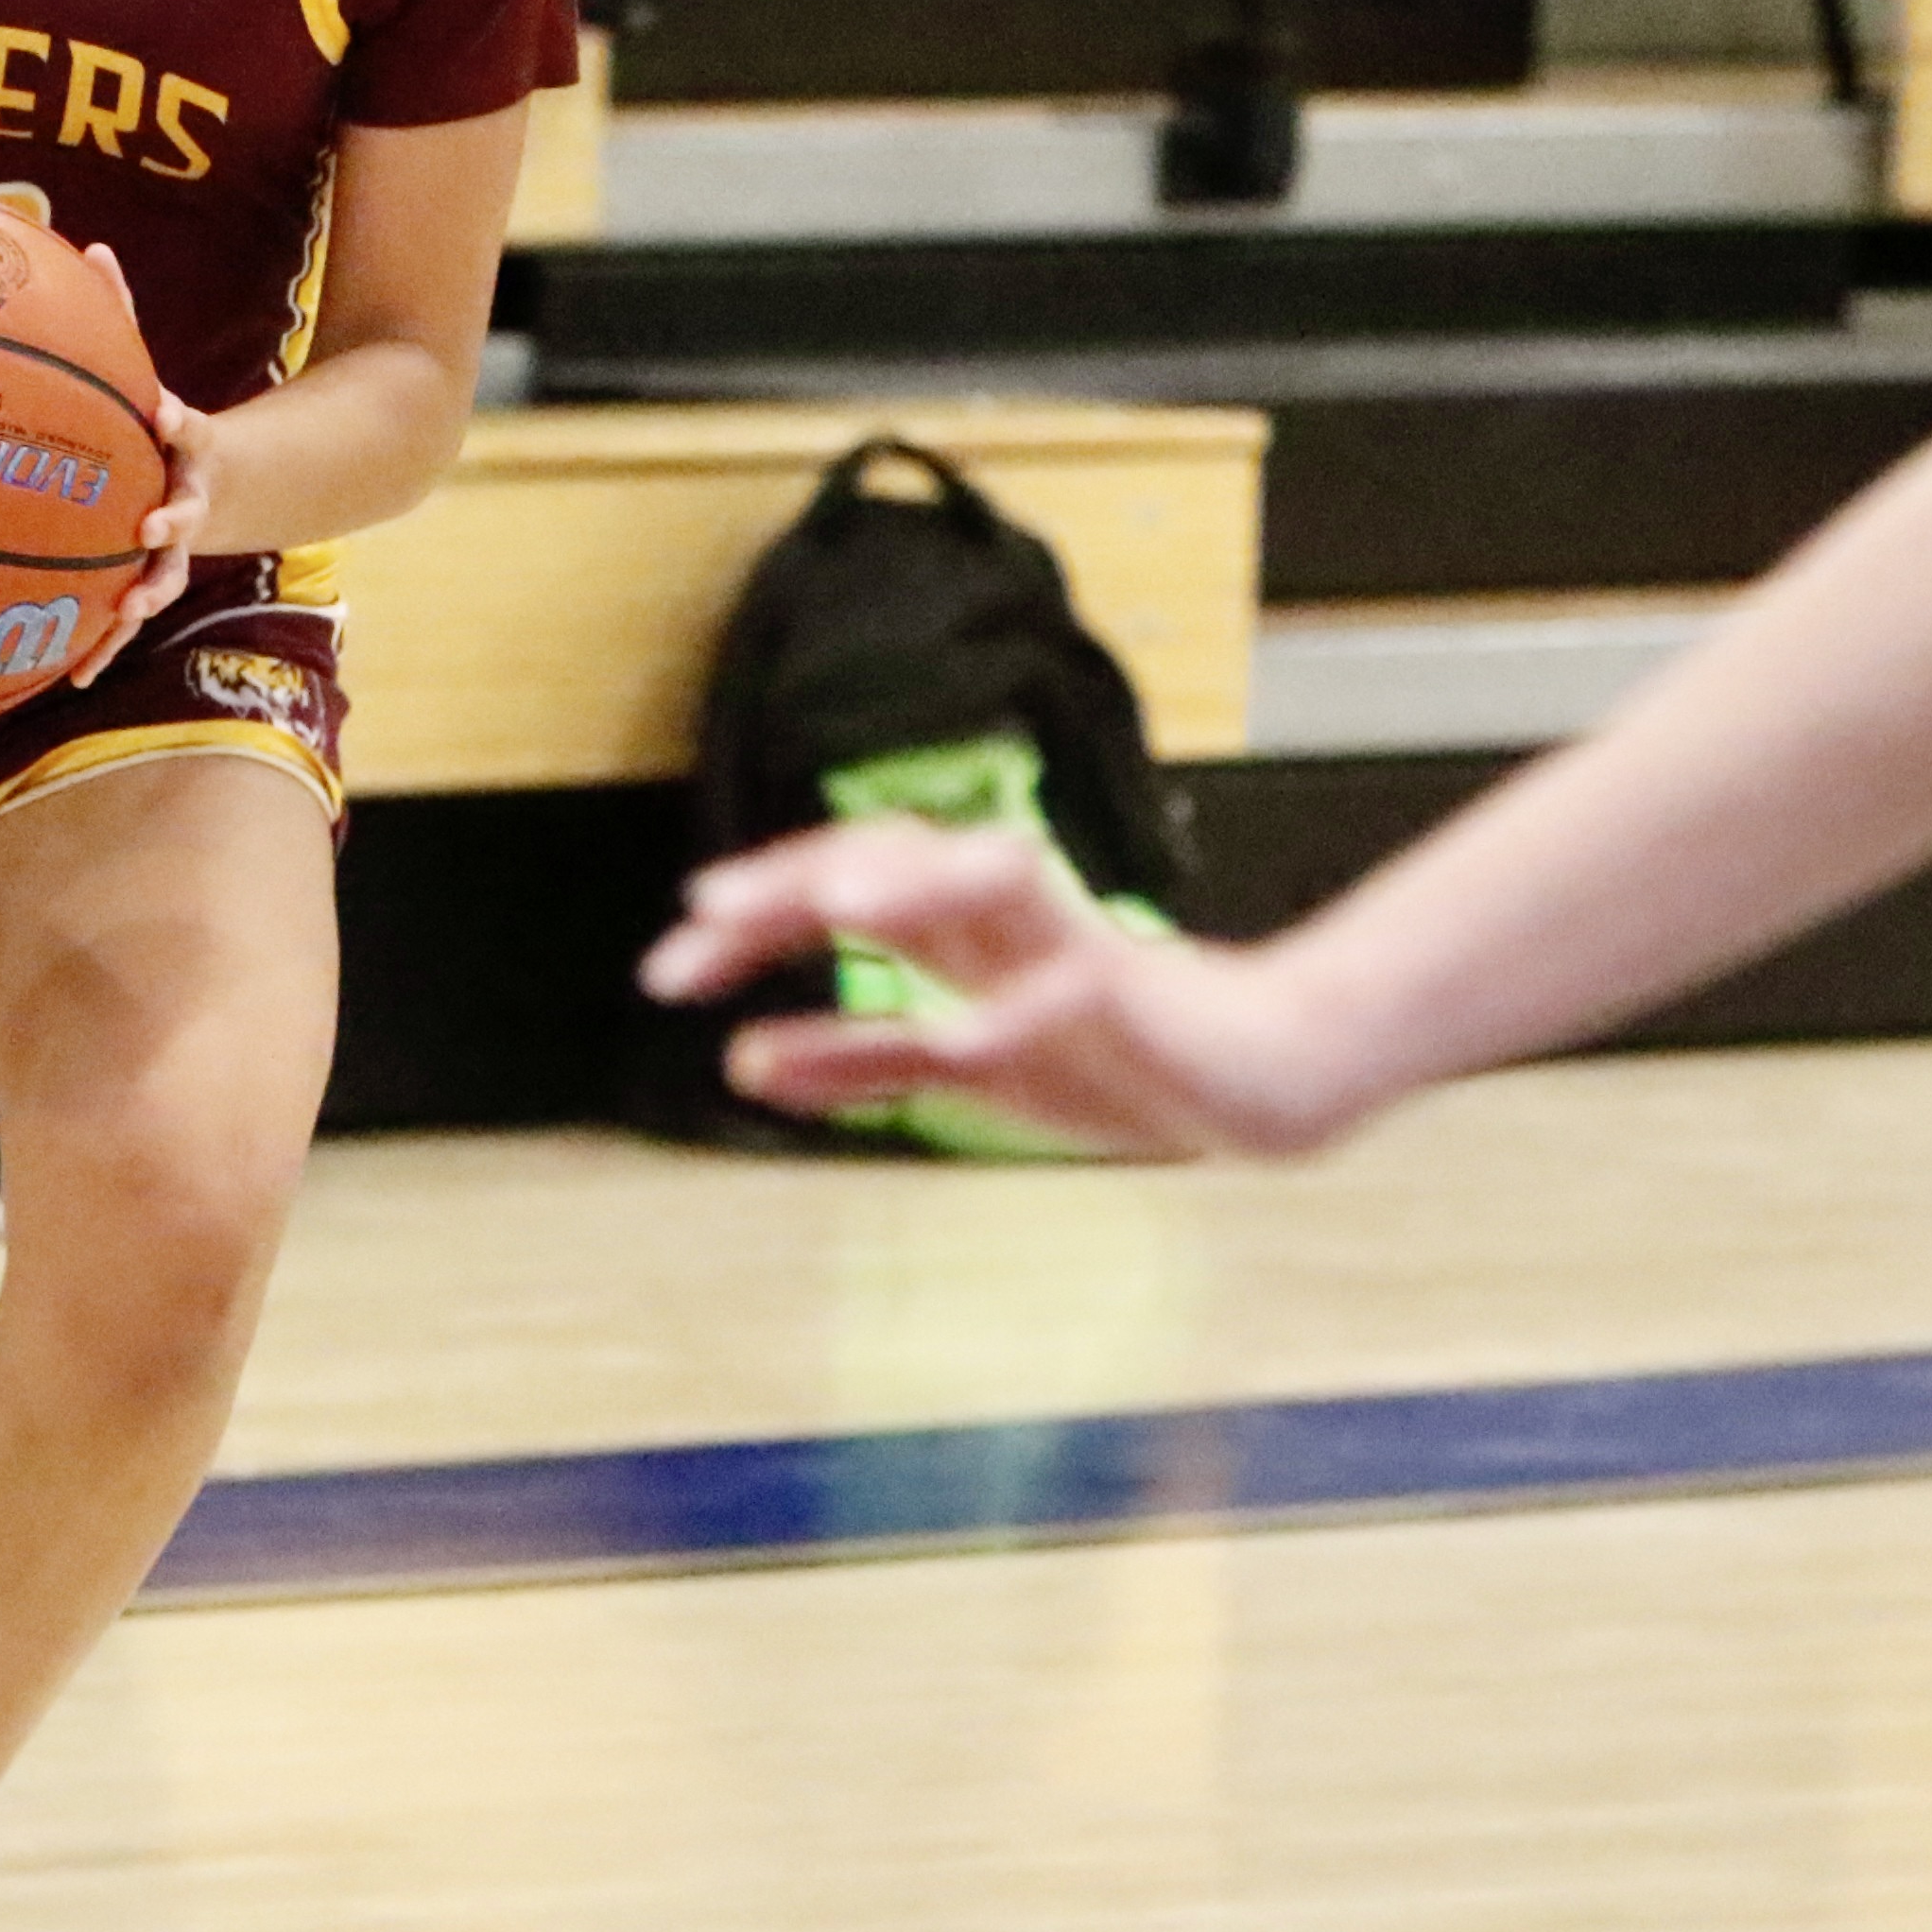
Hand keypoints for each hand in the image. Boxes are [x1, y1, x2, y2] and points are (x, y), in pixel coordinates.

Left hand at [64, 242, 207, 687]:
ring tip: (123, 614)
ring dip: (145, 594)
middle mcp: (190, 500)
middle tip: (152, 529)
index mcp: (188, 446)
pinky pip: (128, 616)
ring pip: (165, 576)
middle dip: (171, 524)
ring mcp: (180, 548)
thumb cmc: (168, 425)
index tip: (163, 413)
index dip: (178, 422)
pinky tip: (73, 679)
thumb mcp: (151, 369)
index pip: (189, 429)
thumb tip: (87, 246)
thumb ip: (122, 313)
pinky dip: (105, 646)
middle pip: (187, 513)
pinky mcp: (157, 580)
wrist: (239, 487)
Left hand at [637, 819, 1376, 1160]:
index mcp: (956, 930)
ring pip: (992, 882)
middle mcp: (1003, 918)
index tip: (669, 965)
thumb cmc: (1109, 1054)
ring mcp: (1071, 947)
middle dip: (797, 880)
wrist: (1261, 1075)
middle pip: (894, 856)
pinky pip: (1077, 986)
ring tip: (836, 903)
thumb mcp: (959, 1064)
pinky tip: (964, 1036)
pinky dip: (1021, 1008)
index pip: (839, 886)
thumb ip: (857, 1059)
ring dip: (914, 883)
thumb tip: (742, 1058)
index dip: (752, 916)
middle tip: (702, 915)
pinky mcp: (1138, 997)